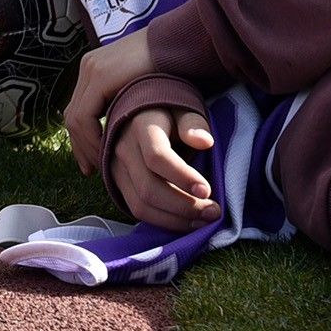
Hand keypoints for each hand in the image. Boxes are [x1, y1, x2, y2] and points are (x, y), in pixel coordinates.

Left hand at [62, 30, 159, 175]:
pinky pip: (85, 116)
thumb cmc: (172, 69)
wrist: (181, 43)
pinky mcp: (101, 75)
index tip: (92, 162)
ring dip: (86, 146)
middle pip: (73, 115)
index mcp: (95, 68)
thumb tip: (122, 128)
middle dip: (80, 146)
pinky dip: (91, 138)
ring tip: (102, 165)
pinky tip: (106, 151)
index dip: (82, 140)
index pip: (79, 110)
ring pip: (76, 118)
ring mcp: (93, 69)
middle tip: (91, 170)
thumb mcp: (143, 90)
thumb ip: (128, 104)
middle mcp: (89, 67)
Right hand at [108, 106, 218, 230]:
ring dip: (175, 220)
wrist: (137, 114)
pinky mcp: (118, 184)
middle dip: (183, 206)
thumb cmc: (168, 113)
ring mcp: (117, 169)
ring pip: (141, 205)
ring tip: (204, 221)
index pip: (157, 156)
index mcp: (142, 126)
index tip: (207, 190)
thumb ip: (193, 123)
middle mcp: (124, 149)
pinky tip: (186, 221)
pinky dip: (163, 221)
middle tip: (213, 212)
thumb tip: (205, 141)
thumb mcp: (183, 109)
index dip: (182, 176)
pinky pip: (137, 210)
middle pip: (148, 187)